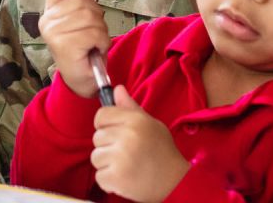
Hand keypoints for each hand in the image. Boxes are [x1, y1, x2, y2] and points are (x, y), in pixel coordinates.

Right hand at [39, 0, 108, 98]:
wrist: (82, 79)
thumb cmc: (84, 49)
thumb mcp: (85, 18)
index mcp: (50, 11)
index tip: (83, 1)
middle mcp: (48, 21)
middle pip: (82, 0)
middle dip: (96, 16)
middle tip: (92, 33)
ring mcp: (54, 33)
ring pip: (90, 16)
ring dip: (100, 31)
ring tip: (94, 42)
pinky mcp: (65, 45)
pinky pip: (94, 33)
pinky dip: (101, 42)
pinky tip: (94, 50)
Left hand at [92, 87, 187, 201]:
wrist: (175, 182)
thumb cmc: (163, 152)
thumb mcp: (151, 125)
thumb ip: (131, 108)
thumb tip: (117, 89)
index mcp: (135, 121)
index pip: (101, 115)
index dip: (105, 125)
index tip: (115, 134)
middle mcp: (127, 136)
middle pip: (97, 137)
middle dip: (108, 146)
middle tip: (126, 153)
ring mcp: (120, 157)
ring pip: (96, 157)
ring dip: (107, 164)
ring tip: (126, 166)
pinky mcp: (116, 177)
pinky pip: (99, 176)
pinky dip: (109, 181)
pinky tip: (124, 178)